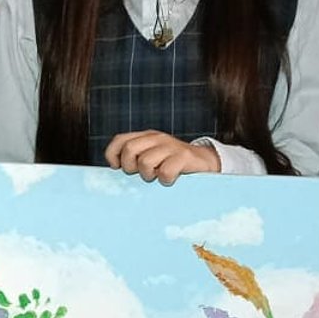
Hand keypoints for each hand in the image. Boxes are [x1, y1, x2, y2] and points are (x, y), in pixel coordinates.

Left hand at [103, 130, 219, 185]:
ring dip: (148, 175)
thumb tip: (114, 171)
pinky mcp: (184, 156)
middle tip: (140, 174)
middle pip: (129, 149)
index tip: (118, 168)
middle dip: (130, 167)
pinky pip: (165, 171)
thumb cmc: (173, 165)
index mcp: (146, 137)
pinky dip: (165, 179)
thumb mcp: (152, 158)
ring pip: (145, 161)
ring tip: (157, 177)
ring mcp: (171, 146)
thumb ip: (135, 160)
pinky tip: (170, 180)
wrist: (205, 163)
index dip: (113, 155)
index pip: (120, 140)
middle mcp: (156, 138)